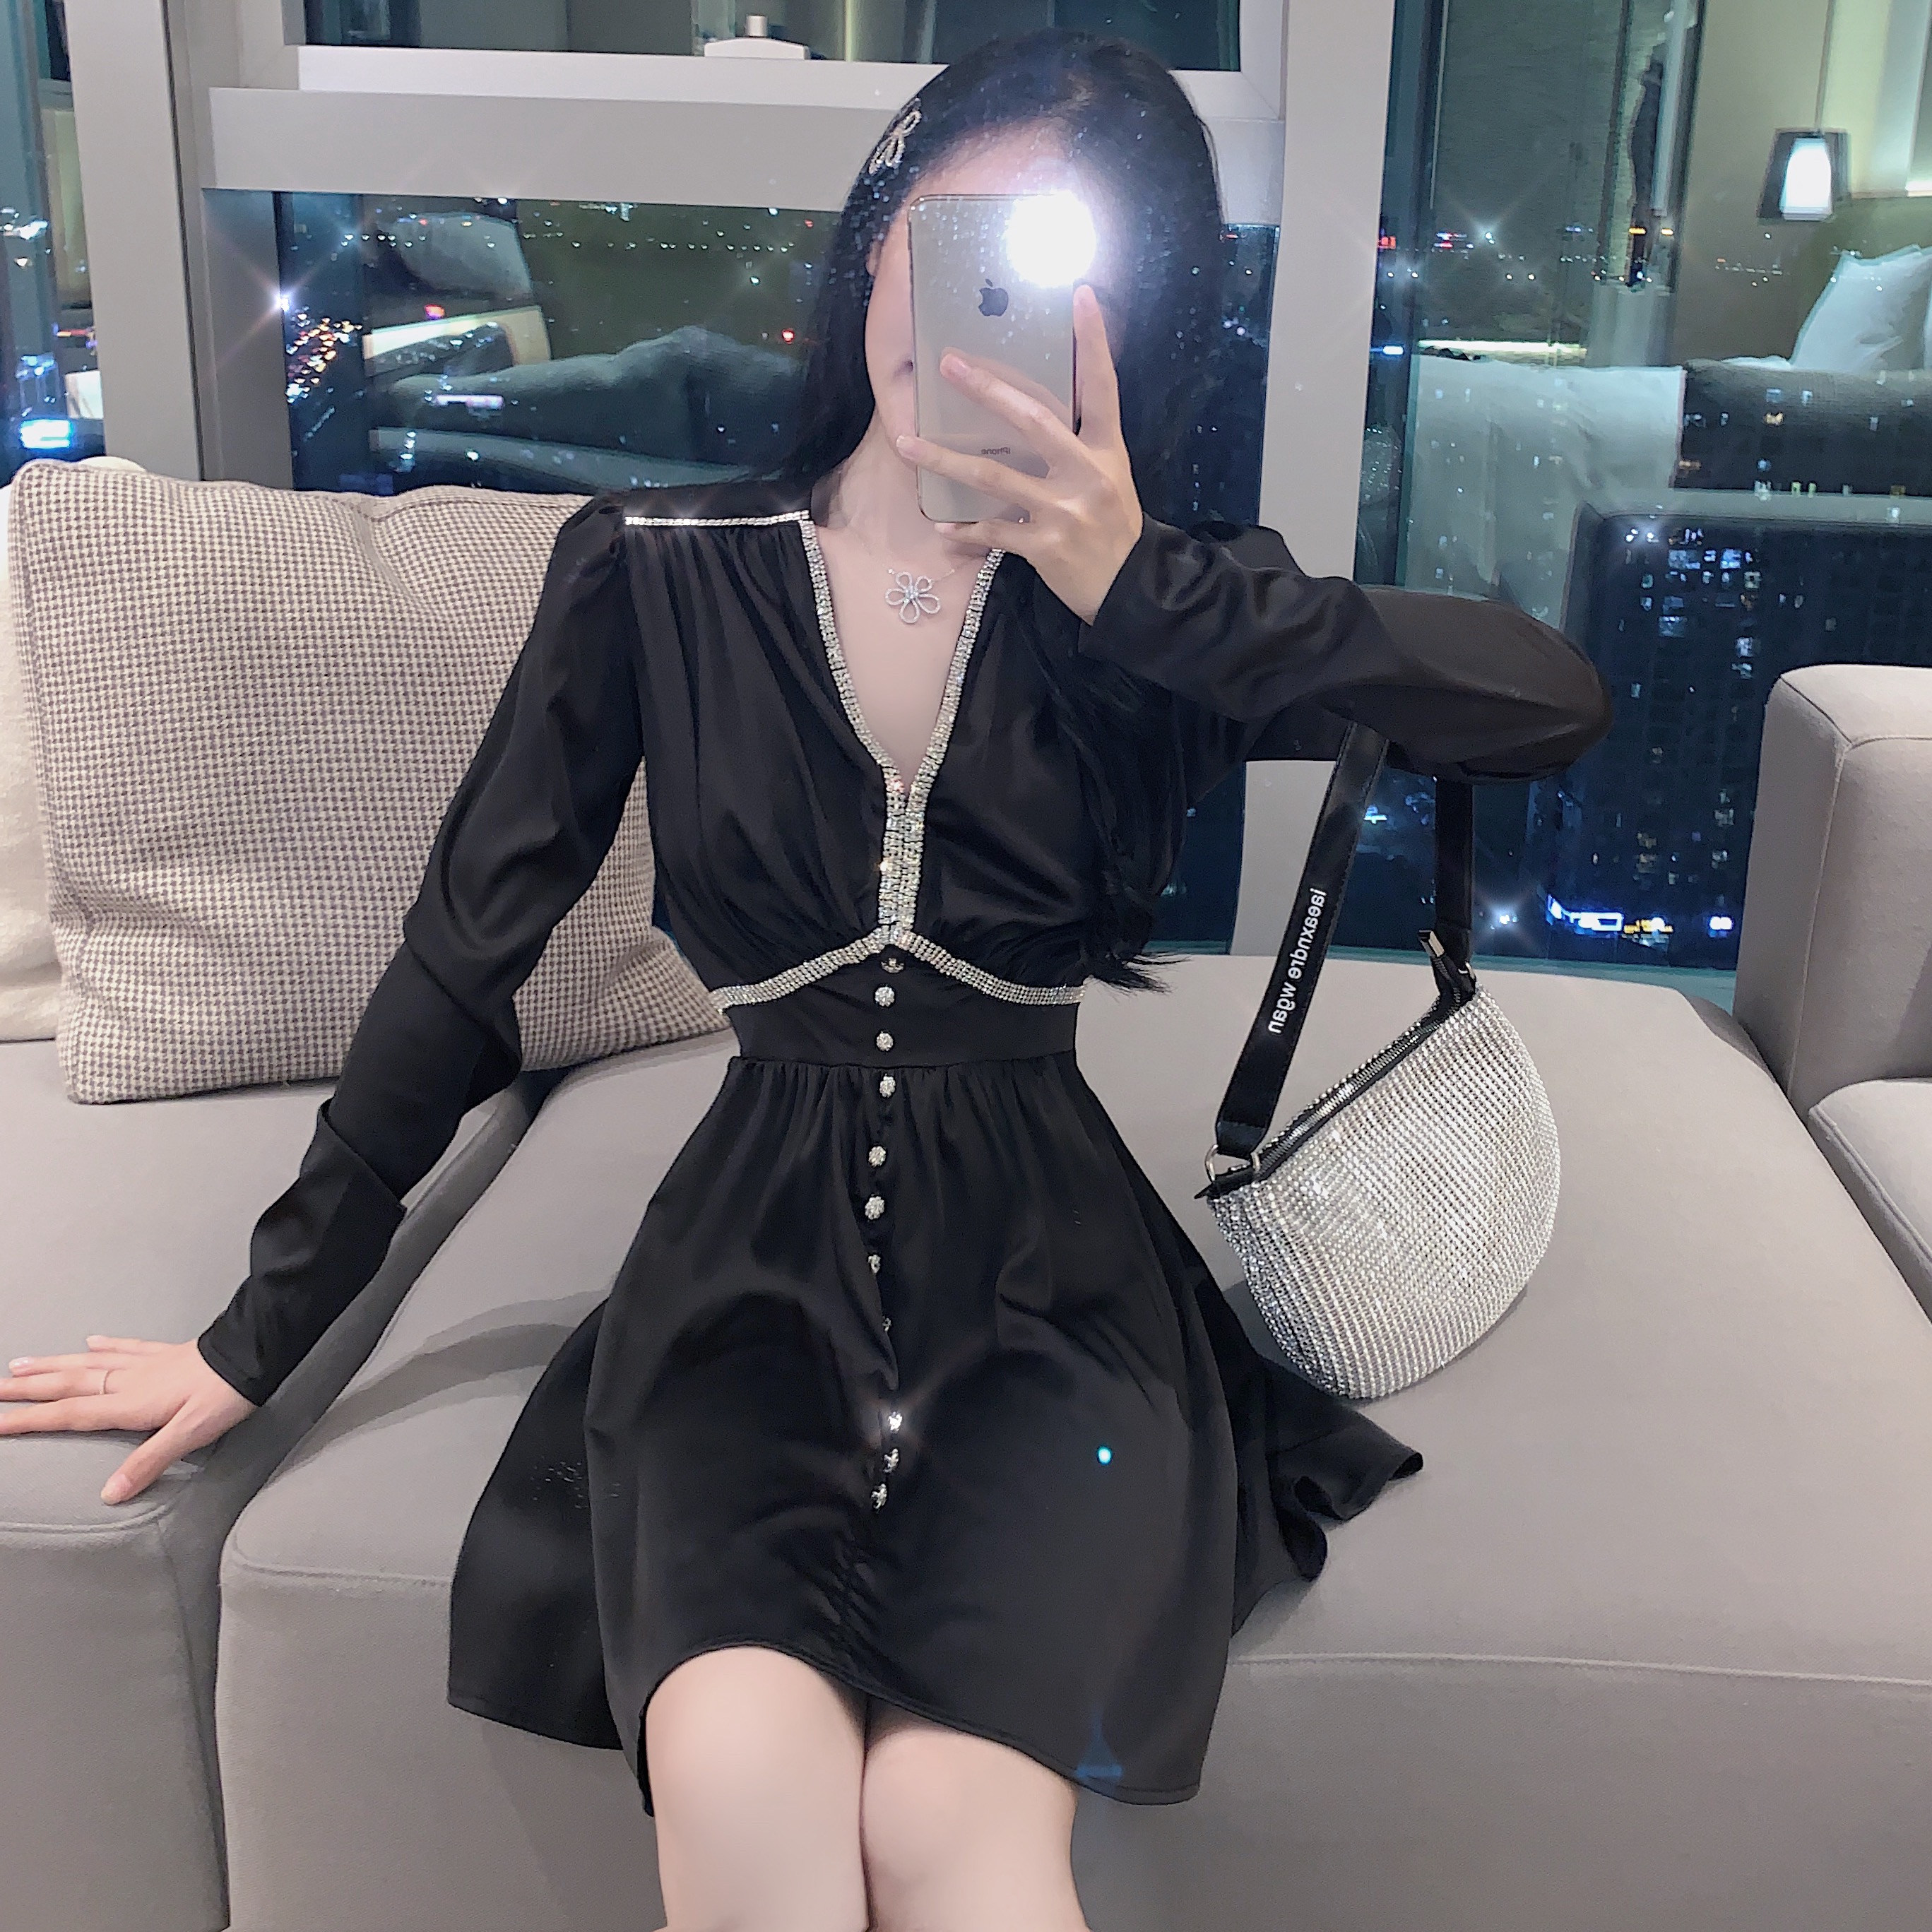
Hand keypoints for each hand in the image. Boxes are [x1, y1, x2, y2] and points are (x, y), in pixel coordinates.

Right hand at [1, 1336, 256, 1502]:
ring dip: (53, 1364)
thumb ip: (147, 1462)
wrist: (253, 1354)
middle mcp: (130, 1380)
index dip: (30, 1420)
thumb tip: (108, 1493)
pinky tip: (91, 1339)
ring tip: (20, 1363)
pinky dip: (105, 1344)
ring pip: (89, 1362)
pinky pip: (126, 1347)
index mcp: (130, 1404)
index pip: (69, 1414)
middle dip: (27, 1388)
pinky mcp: (166, 1352)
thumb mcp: (188, 1435)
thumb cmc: (224, 1397)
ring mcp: (146, 1363)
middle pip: (68, 1384)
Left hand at [896, 283, 1142, 625]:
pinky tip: (942, 526)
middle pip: (1033, 420)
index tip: (1080, 295)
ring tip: (906, 445)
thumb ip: (1079, 445)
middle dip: (988, 390)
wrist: (1128, 588)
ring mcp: (1064, 511)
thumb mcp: (1110, 477)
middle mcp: (1087, 473)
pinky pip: (994, 531)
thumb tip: (1030, 412)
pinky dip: (966, 531)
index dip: (1093, 341)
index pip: (1103, 386)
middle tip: (949, 364)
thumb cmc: (1113, 526)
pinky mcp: (1044, 546)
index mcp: (1106, 450)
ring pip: (994, 477)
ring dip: (945, 461)